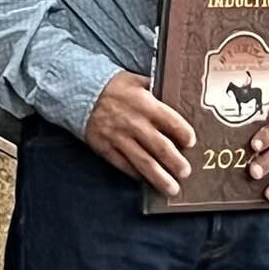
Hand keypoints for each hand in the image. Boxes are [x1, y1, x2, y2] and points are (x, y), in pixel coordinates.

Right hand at [84, 70, 195, 194]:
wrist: (78, 91)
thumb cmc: (112, 86)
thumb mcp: (136, 80)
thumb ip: (155, 89)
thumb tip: (174, 96)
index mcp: (146, 104)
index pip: (172, 122)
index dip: (185, 134)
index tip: (190, 142)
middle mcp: (134, 123)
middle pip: (161, 148)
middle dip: (176, 163)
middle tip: (186, 172)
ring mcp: (119, 137)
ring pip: (144, 162)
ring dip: (160, 178)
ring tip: (172, 189)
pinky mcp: (106, 148)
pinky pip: (124, 165)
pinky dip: (136, 175)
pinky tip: (146, 180)